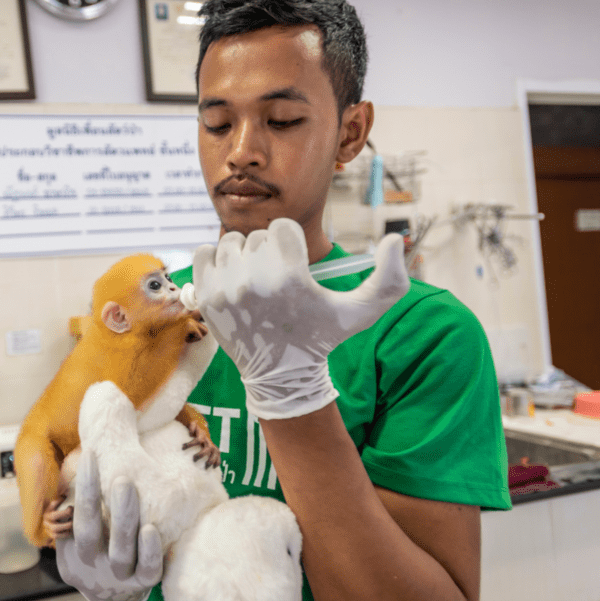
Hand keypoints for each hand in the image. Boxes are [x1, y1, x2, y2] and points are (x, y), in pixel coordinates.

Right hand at [54, 450, 162, 600]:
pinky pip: (147, 570)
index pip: (76, 516)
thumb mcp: (77, 534)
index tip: (91, 455)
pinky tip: (152, 529)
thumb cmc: (94, 548)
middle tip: (114, 473)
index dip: (83, 486)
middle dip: (97, 500)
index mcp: (75, 548)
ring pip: (121, 552)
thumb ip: (76, 506)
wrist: (109, 591)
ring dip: (124, 520)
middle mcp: (93, 564)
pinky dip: (149, 552)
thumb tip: (86, 454)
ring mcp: (118, 576)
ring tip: (128, 488)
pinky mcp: (143, 582)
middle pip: (91, 533)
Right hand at [182, 417, 220, 469]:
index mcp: (210, 444)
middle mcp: (207, 438)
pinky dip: (190, 430)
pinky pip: (193, 426)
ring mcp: (201, 431)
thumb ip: (204, 454)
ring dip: (192, 444)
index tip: (211, 467)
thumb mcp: (203, 445)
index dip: (216, 460)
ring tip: (184, 448)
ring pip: (200, 439)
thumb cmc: (198, 436)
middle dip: (203, 455)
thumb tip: (200, 471)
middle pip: (209, 448)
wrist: (196, 418)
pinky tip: (187, 433)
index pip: (217, 452)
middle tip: (194, 459)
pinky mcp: (194, 424)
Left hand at [192, 218, 408, 419]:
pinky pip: (203, 253)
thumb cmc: (323, 336)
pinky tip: (231, 276)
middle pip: (257, 236)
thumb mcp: (364, 312)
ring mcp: (225, 289)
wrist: (282, 373)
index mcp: (289, 277)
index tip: (295, 264)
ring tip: (255, 278)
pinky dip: (215, 259)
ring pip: (230, 242)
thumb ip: (391, 279)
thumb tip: (396, 239)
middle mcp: (253, 281)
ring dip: (242, 254)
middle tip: (276, 278)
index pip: (282, 227)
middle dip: (269, 251)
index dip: (291, 242)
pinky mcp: (206, 298)